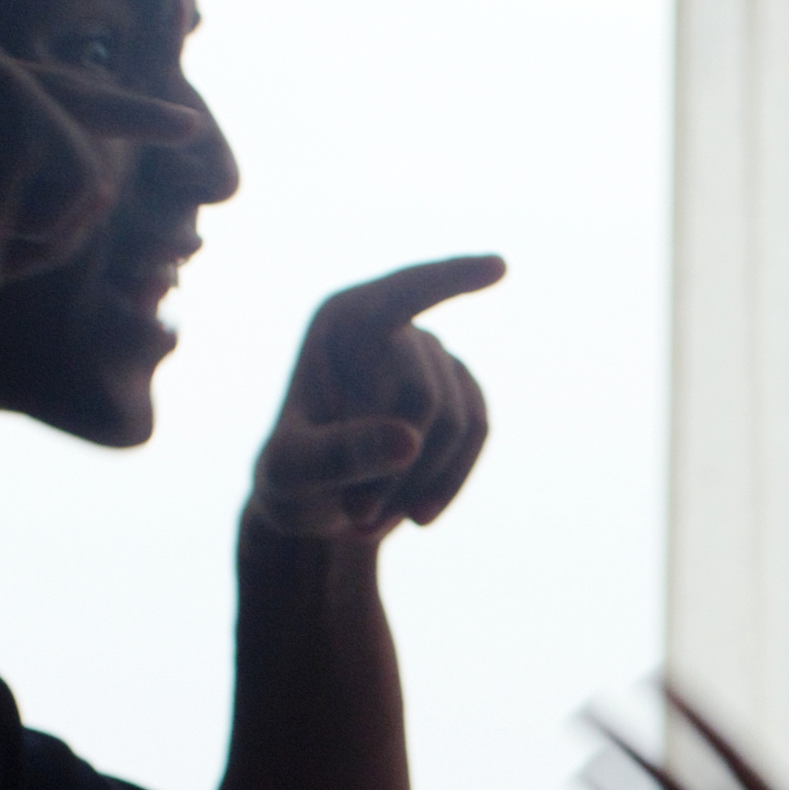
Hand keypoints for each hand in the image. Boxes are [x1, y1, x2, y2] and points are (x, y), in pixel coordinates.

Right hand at [0, 16, 206, 336]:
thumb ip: (10, 163)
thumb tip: (91, 170)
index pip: (49, 85)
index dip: (126, 112)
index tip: (187, 121)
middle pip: (83, 105)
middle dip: (147, 122)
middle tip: (190, 128)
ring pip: (83, 162)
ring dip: (46, 223)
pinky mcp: (15, 105)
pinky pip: (85, 186)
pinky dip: (48, 231)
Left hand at [245, 256, 506, 542]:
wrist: (315, 505)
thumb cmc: (288, 480)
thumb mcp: (290, 475)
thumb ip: (337, 455)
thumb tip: (409, 441)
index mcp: (341, 321)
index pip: (403, 295)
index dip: (451, 280)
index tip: (500, 268)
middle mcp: (390, 327)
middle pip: (421, 396)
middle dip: (394, 467)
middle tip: (356, 517)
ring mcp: (432, 356)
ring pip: (457, 420)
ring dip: (421, 482)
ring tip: (371, 521)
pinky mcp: (462, 391)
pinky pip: (480, 431)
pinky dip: (451, 480)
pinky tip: (420, 513)